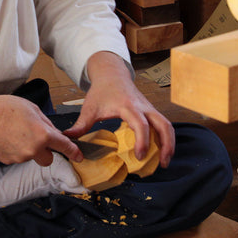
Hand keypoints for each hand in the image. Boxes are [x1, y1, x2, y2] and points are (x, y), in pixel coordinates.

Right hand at [0, 93, 82, 165]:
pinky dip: (15, 150)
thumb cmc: (6, 108)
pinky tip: (6, 139)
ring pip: (31, 157)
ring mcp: (21, 157)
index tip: (79, 157)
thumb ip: (46, 123)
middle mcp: (34, 149)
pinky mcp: (8, 161)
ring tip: (14, 133)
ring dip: (27, 149)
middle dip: (45, 152)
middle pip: (48, 159)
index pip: (64, 146)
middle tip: (35, 140)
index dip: (74, 152)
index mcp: (43, 134)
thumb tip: (53, 133)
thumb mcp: (32, 109)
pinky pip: (17, 157)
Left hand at [63, 52, 174, 167]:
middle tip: (162, 164)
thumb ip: (80, 126)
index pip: (140, 124)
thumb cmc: (101, 92)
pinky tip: (162, 151)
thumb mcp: (90, 108)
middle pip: (163, 124)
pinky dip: (166, 138)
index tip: (139, 156)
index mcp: (127, 106)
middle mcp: (142, 107)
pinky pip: (164, 124)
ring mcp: (149, 108)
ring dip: (169, 143)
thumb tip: (68, 140)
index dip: (142, 140)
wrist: (112, 74)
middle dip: (166, 144)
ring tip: (165, 161)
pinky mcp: (151, 111)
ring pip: (167, 125)